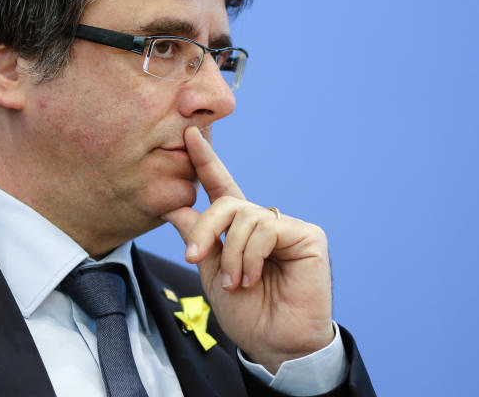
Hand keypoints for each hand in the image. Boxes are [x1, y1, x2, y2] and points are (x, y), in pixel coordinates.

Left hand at [161, 126, 333, 372]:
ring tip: (236, 283)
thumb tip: (172, 206)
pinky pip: (266, 229)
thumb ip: (197, 238)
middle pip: (226, 203)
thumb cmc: (247, 313)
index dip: (205, 160)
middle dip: (205, 229)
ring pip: (244, 217)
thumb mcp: (211, 273)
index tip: (188, 134)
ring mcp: (285, 227)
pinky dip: (252, 256)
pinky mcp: (306, 235)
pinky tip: (254, 278)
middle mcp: (262, 222)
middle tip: (194, 257)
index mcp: (239, 229)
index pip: (220, 187)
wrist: (274, 343)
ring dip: (231, 254)